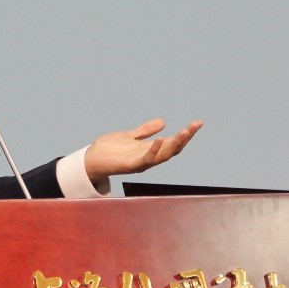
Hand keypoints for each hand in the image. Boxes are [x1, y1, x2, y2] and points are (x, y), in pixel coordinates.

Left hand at [83, 119, 202, 184]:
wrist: (91, 159)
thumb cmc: (109, 150)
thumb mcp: (130, 136)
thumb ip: (145, 131)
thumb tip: (163, 122)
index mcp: (150, 150)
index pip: (173, 142)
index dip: (186, 134)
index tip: (198, 123)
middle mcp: (149, 158)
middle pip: (173, 149)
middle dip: (186, 137)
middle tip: (196, 125)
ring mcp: (141, 163)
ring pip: (164, 155)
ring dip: (175, 143)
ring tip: (185, 131)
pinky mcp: (130, 165)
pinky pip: (146, 159)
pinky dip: (155, 150)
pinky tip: (161, 138)